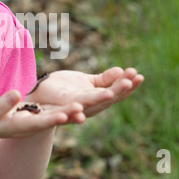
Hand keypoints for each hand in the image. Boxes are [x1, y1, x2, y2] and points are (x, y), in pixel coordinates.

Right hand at [0, 90, 84, 141]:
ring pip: (56, 115)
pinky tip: (80, 102)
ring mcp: (37, 121)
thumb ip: (4, 103)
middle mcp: (33, 125)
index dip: (51, 119)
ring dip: (71, 111)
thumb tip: (17, 93)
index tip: (63, 115)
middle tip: (82, 107)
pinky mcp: (39, 115)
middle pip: (52, 119)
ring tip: (87, 104)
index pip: (39, 123)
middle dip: (67, 114)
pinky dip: (67, 108)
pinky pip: (55, 111)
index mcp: (21, 125)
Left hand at [26, 67, 143, 117]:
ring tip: (122, 86)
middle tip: (135, 77)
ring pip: (96, 102)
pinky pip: (76, 105)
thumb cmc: (63, 89)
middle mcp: (90, 106)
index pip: (116, 92)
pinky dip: (85, 105)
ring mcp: (78, 107)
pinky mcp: (64, 106)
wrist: (39, 96)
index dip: (128, 85)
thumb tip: (121, 70)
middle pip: (110, 98)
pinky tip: (96, 98)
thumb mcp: (86, 81)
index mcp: (97, 99)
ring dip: (109, 95)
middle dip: (123, 88)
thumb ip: (103, 79)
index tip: (139, 74)